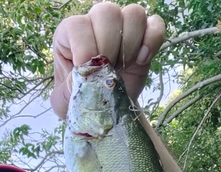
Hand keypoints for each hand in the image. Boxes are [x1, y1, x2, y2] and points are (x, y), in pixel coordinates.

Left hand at [50, 3, 165, 118]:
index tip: (89, 71)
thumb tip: (84, 75)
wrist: (104, 109)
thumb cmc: (81, 99)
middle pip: (107, 13)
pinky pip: (156, 25)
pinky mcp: (144, 36)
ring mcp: (122, 27)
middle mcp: (95, 23)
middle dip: (108, 45)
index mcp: (70, 34)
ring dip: (129, 45)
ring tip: (122, 68)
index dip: (85, 47)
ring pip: (133, 14)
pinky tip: (141, 61)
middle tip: (108, 71)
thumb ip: (68, 88)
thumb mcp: (65, 100)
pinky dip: (152, 41)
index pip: (77, 25)